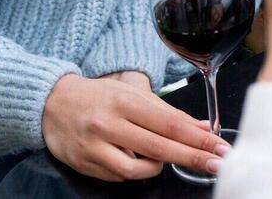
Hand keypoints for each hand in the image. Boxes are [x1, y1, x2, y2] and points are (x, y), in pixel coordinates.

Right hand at [43, 73, 229, 181]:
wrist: (51, 104)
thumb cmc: (98, 97)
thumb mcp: (132, 95)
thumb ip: (166, 112)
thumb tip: (201, 127)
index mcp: (125, 102)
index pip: (170, 123)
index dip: (199, 138)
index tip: (219, 146)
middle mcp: (110, 124)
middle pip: (160, 147)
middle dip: (193, 157)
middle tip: (218, 163)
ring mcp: (96, 147)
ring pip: (138, 169)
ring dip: (159, 166)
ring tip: (163, 158)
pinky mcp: (86, 164)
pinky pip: (120, 177)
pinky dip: (136, 171)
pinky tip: (138, 161)